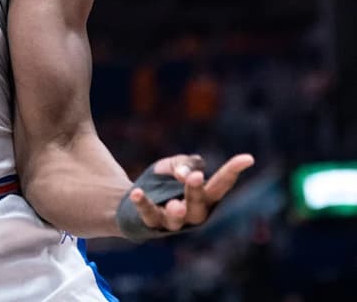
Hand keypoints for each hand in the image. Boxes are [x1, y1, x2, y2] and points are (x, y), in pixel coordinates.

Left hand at [127, 152, 254, 233]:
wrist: (133, 198)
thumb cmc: (164, 181)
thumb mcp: (175, 165)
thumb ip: (184, 164)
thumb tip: (184, 174)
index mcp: (205, 197)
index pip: (221, 184)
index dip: (233, 171)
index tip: (248, 158)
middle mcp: (192, 213)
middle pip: (199, 205)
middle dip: (196, 191)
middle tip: (196, 177)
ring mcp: (172, 221)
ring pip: (177, 219)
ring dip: (175, 211)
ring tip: (174, 205)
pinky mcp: (151, 223)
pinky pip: (148, 215)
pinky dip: (143, 204)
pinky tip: (136, 193)